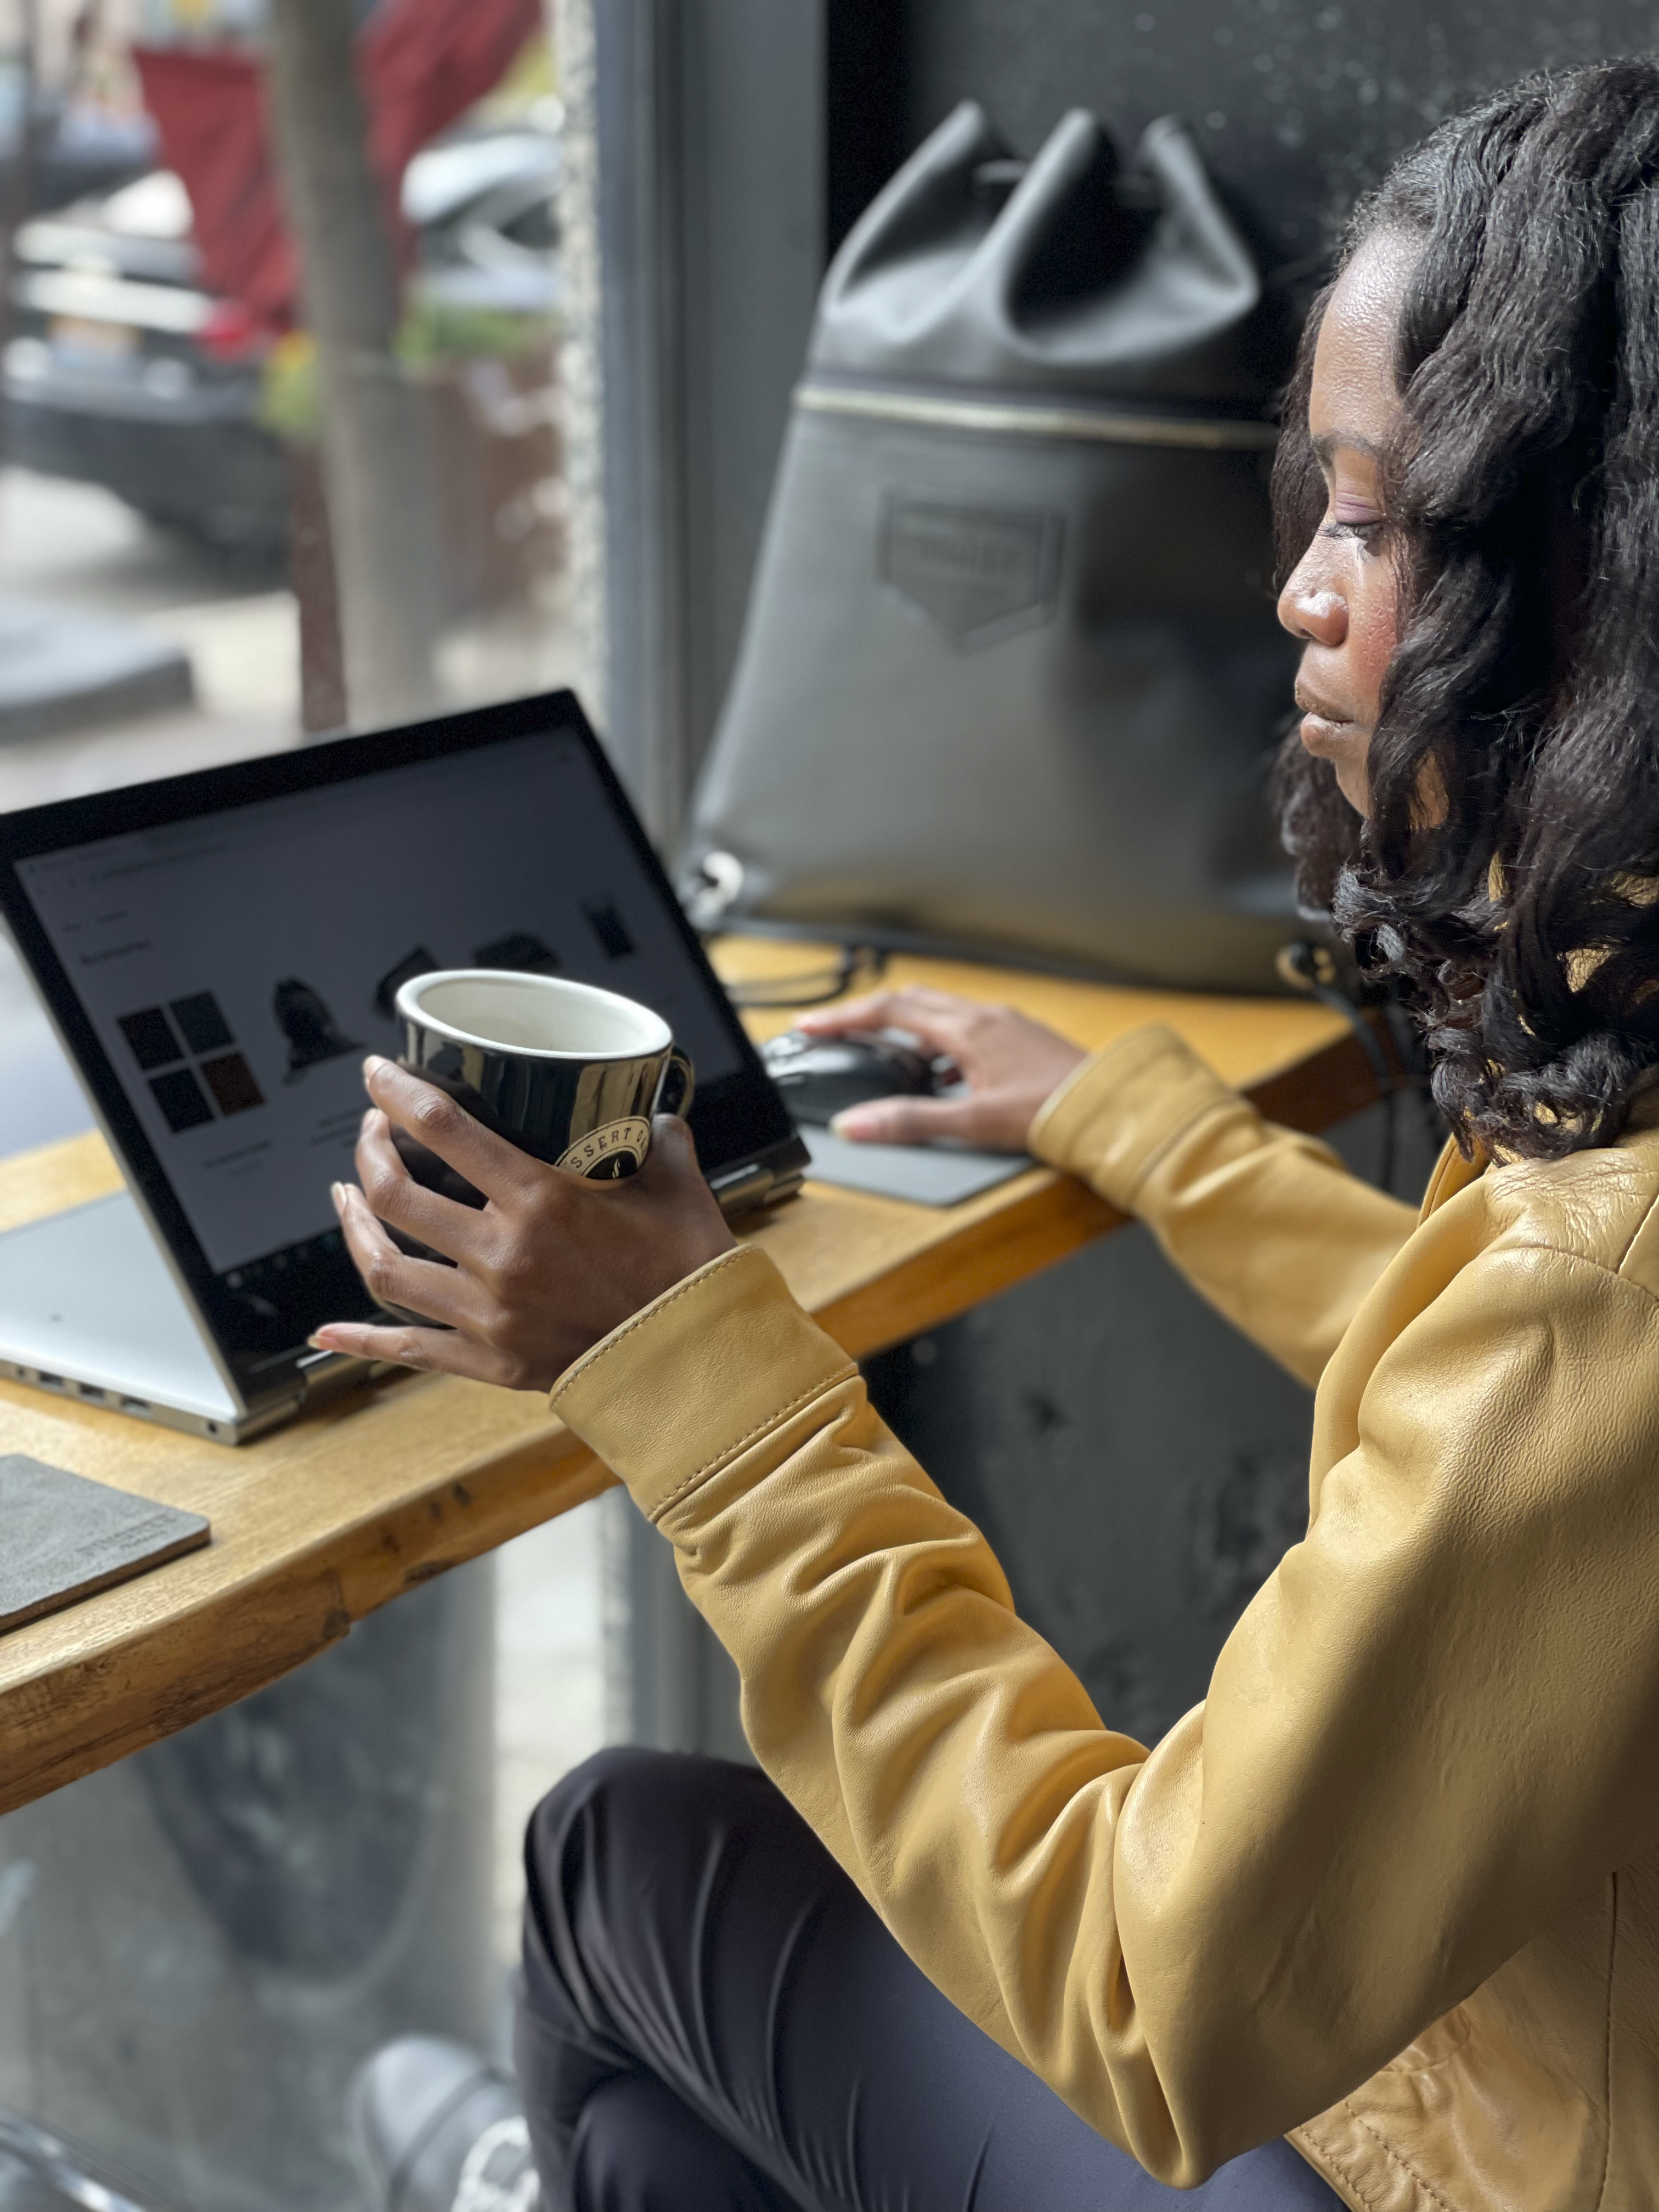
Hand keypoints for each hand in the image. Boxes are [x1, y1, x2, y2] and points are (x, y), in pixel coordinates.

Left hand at [310, 1056, 734, 1390]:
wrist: (698, 1361)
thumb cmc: (689, 1272)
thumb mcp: (678, 1187)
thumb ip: (659, 1140)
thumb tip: (655, 1115)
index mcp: (542, 1201)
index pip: (444, 1129)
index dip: (399, 1093)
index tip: (378, 1073)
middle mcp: (502, 1255)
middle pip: (396, 1195)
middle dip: (370, 1152)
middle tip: (372, 1133)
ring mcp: (488, 1314)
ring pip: (386, 1268)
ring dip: (355, 1228)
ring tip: (349, 1200)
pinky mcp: (489, 1361)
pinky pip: (408, 1349)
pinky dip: (361, 1340)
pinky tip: (326, 1331)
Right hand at [794, 988, 1086, 1150]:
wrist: (1116, 1110)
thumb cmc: (1055, 1113)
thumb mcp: (973, 1123)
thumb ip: (910, 1123)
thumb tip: (858, 1125)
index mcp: (967, 1029)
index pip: (889, 1011)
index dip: (844, 1019)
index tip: (811, 1026)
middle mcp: (986, 1017)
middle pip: (913, 1001)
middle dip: (869, 1015)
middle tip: (839, 1032)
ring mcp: (1007, 1025)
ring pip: (943, 1013)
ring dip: (907, 1028)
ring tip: (885, 1056)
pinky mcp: (1023, 1040)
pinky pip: (969, 1029)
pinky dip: (941, 1043)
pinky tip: (944, 1075)